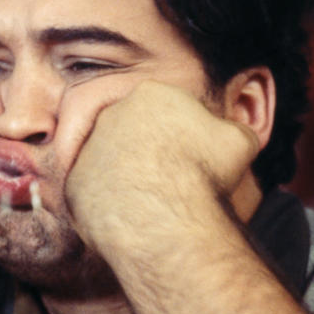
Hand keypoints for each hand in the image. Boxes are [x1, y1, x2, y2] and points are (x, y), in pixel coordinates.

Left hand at [65, 80, 257, 255]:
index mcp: (152, 94)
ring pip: (109, 162)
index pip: (165, 108)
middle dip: (149, 153)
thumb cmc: (205, 174)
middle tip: (168, 180)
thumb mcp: (240, 142)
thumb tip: (236, 135)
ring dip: (125, 178)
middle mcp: (112, 114)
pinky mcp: (73, 183)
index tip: (190, 156)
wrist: (165, 215)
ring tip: (151, 205)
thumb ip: (233, 131)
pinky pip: (92, 192)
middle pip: (132, 132)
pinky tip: (130, 220)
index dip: (181, 133)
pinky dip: (108, 204)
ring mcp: (87, 148)